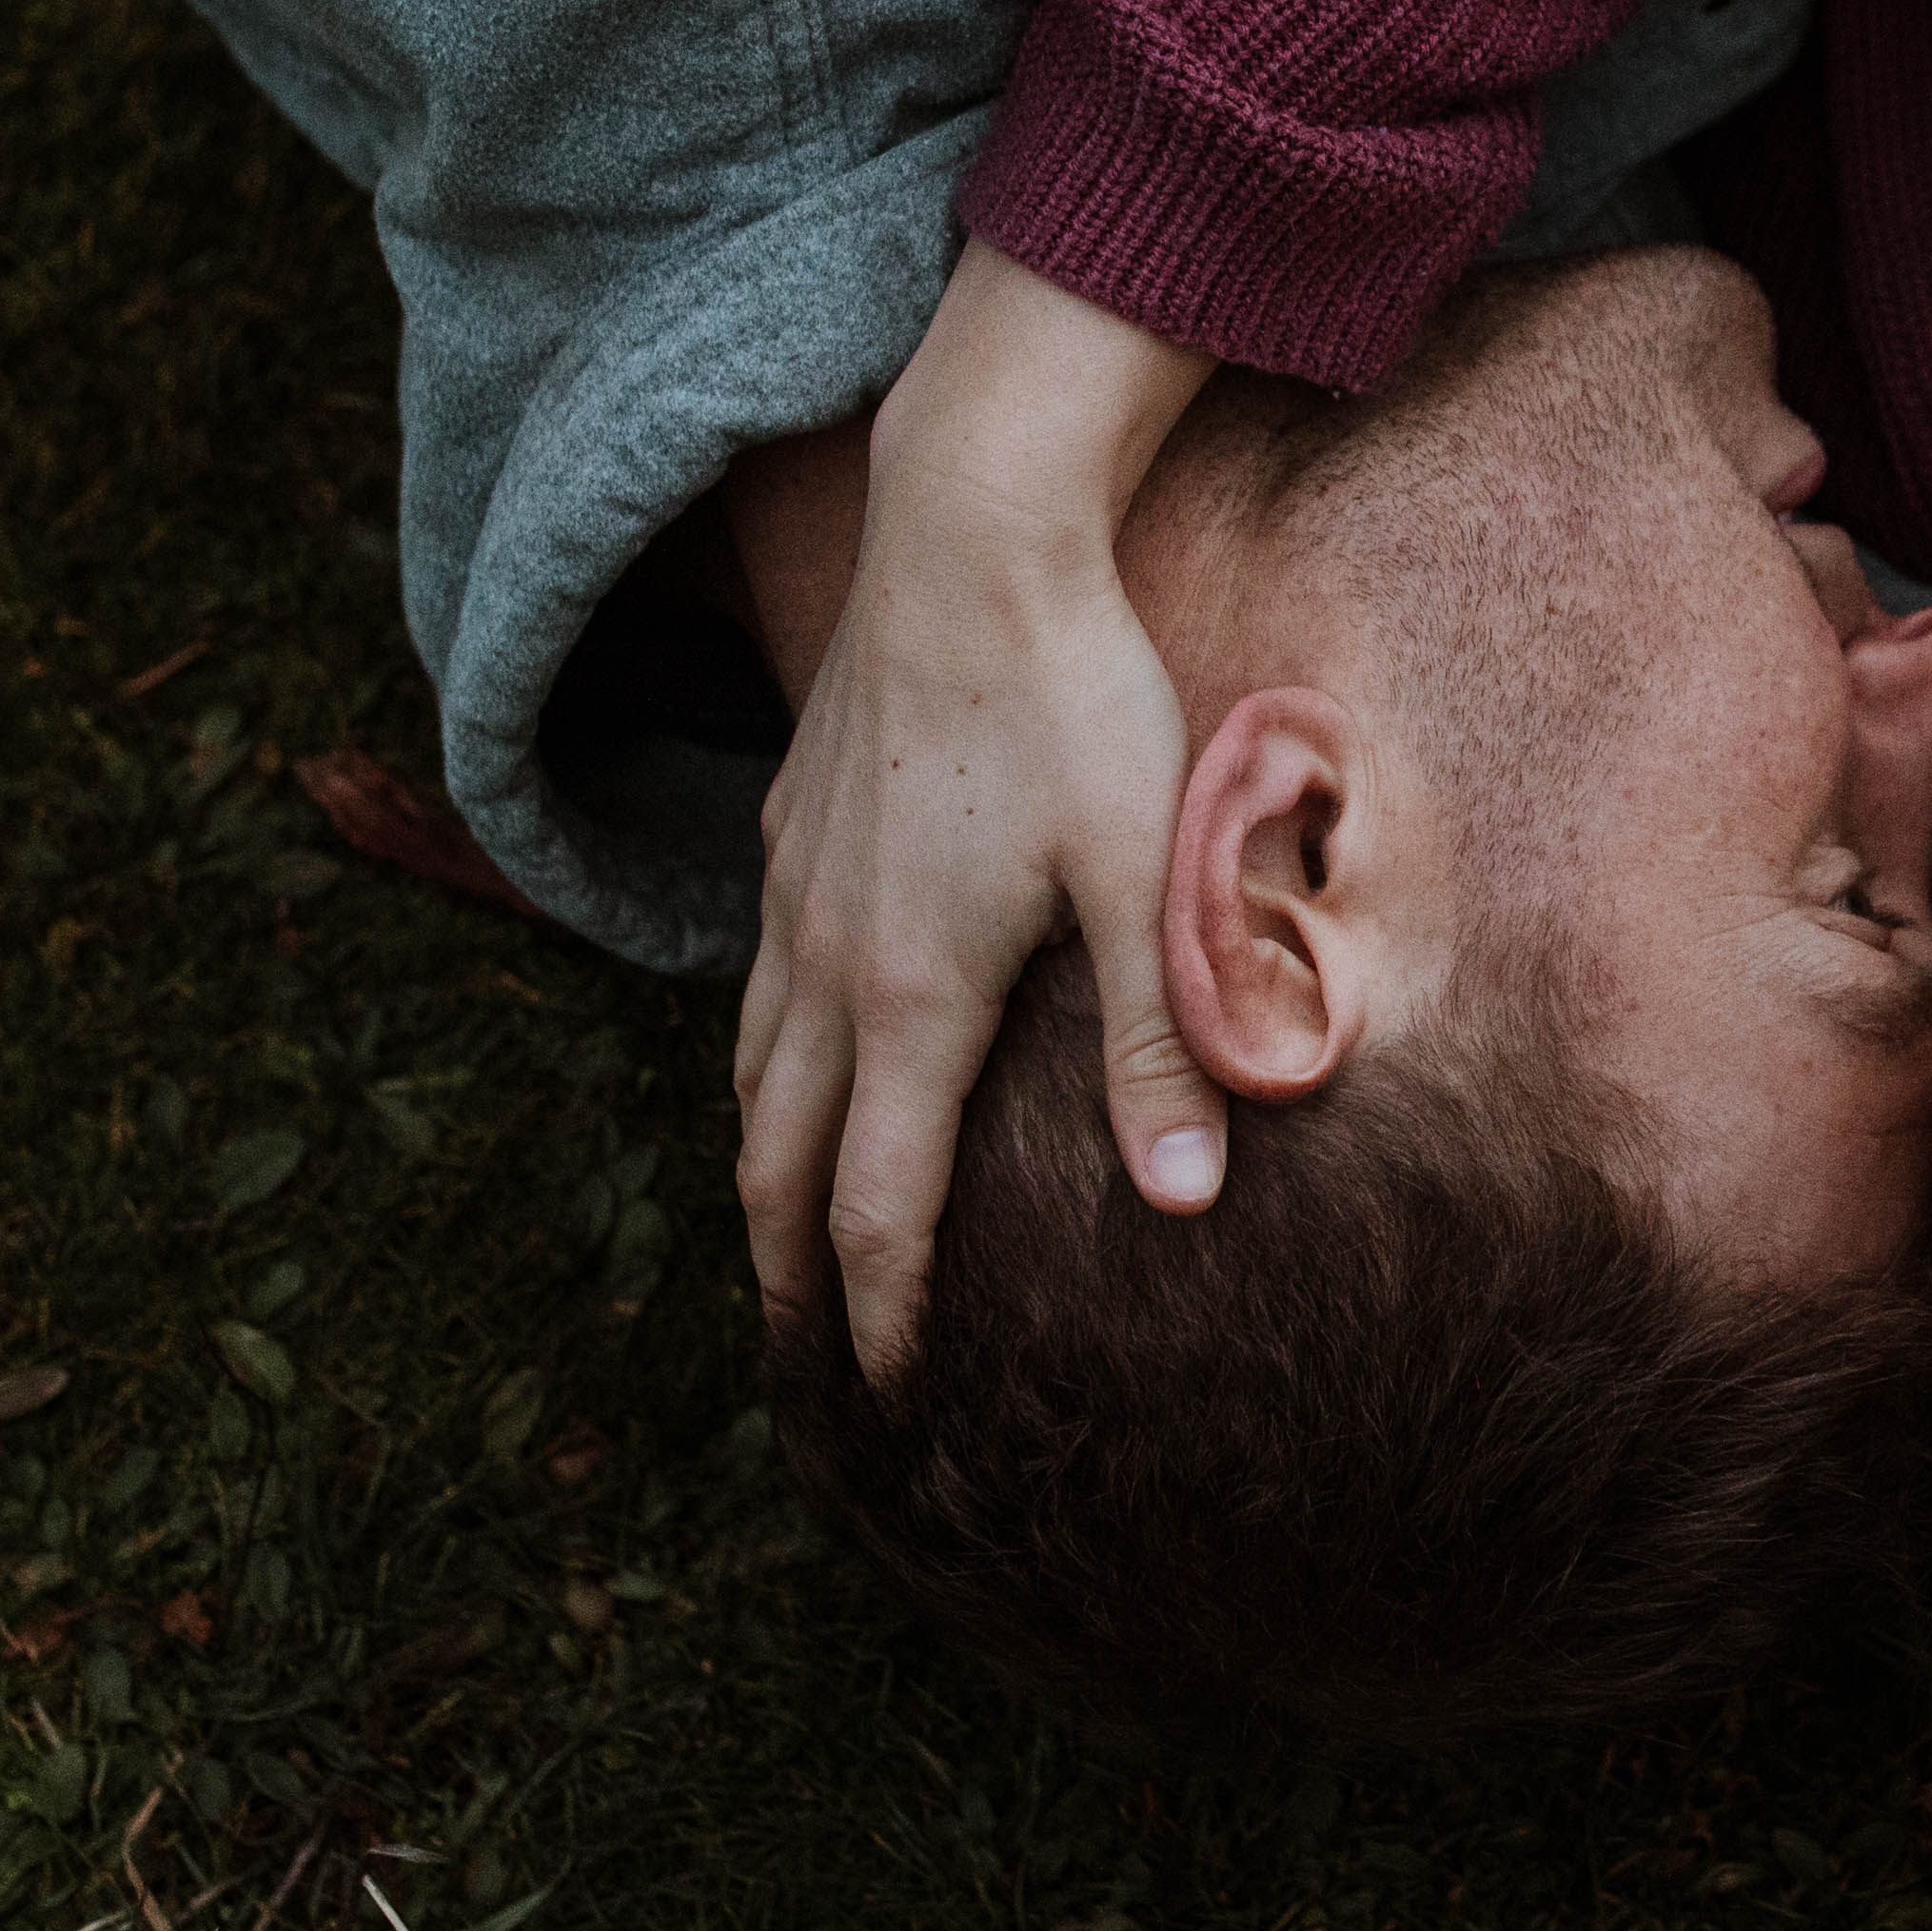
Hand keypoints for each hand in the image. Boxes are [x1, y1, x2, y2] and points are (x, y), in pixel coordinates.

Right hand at [727, 249, 1226, 1388]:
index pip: (876, 1204)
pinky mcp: (795, 820)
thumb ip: (1161, 1045)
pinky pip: (758, 980)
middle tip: (806, 1365)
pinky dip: (763, 1059)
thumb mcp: (1145, 878)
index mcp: (912, 996)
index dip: (881, 1316)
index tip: (896, 1403)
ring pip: (750, 1070)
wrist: (972, 526)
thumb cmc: (1078, 697)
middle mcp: (827, 958)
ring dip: (761, 1172)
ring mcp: (796, 887)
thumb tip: (1180, 1205)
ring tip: (780, 1239)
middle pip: (776, 1159)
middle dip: (787, 1275)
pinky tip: (797, 1054)